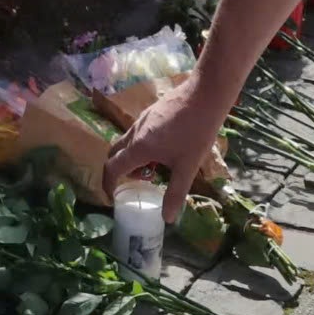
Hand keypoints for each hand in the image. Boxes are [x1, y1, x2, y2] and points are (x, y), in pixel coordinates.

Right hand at [101, 72, 229, 222]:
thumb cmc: (196, 132)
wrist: (204, 95)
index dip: (108, 184)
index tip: (111, 197)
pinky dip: (140, 146)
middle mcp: (134, 133)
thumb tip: (168, 219)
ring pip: (126, 142)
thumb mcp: (187, 167)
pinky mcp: (150, 112)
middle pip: (114, 153)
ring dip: (132, 158)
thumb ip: (176, 193)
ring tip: (156, 167)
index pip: (112, 168)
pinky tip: (165, 148)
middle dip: (119, 171)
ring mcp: (141, 120)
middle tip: (138, 182)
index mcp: (139, 148)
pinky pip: (136, 133)